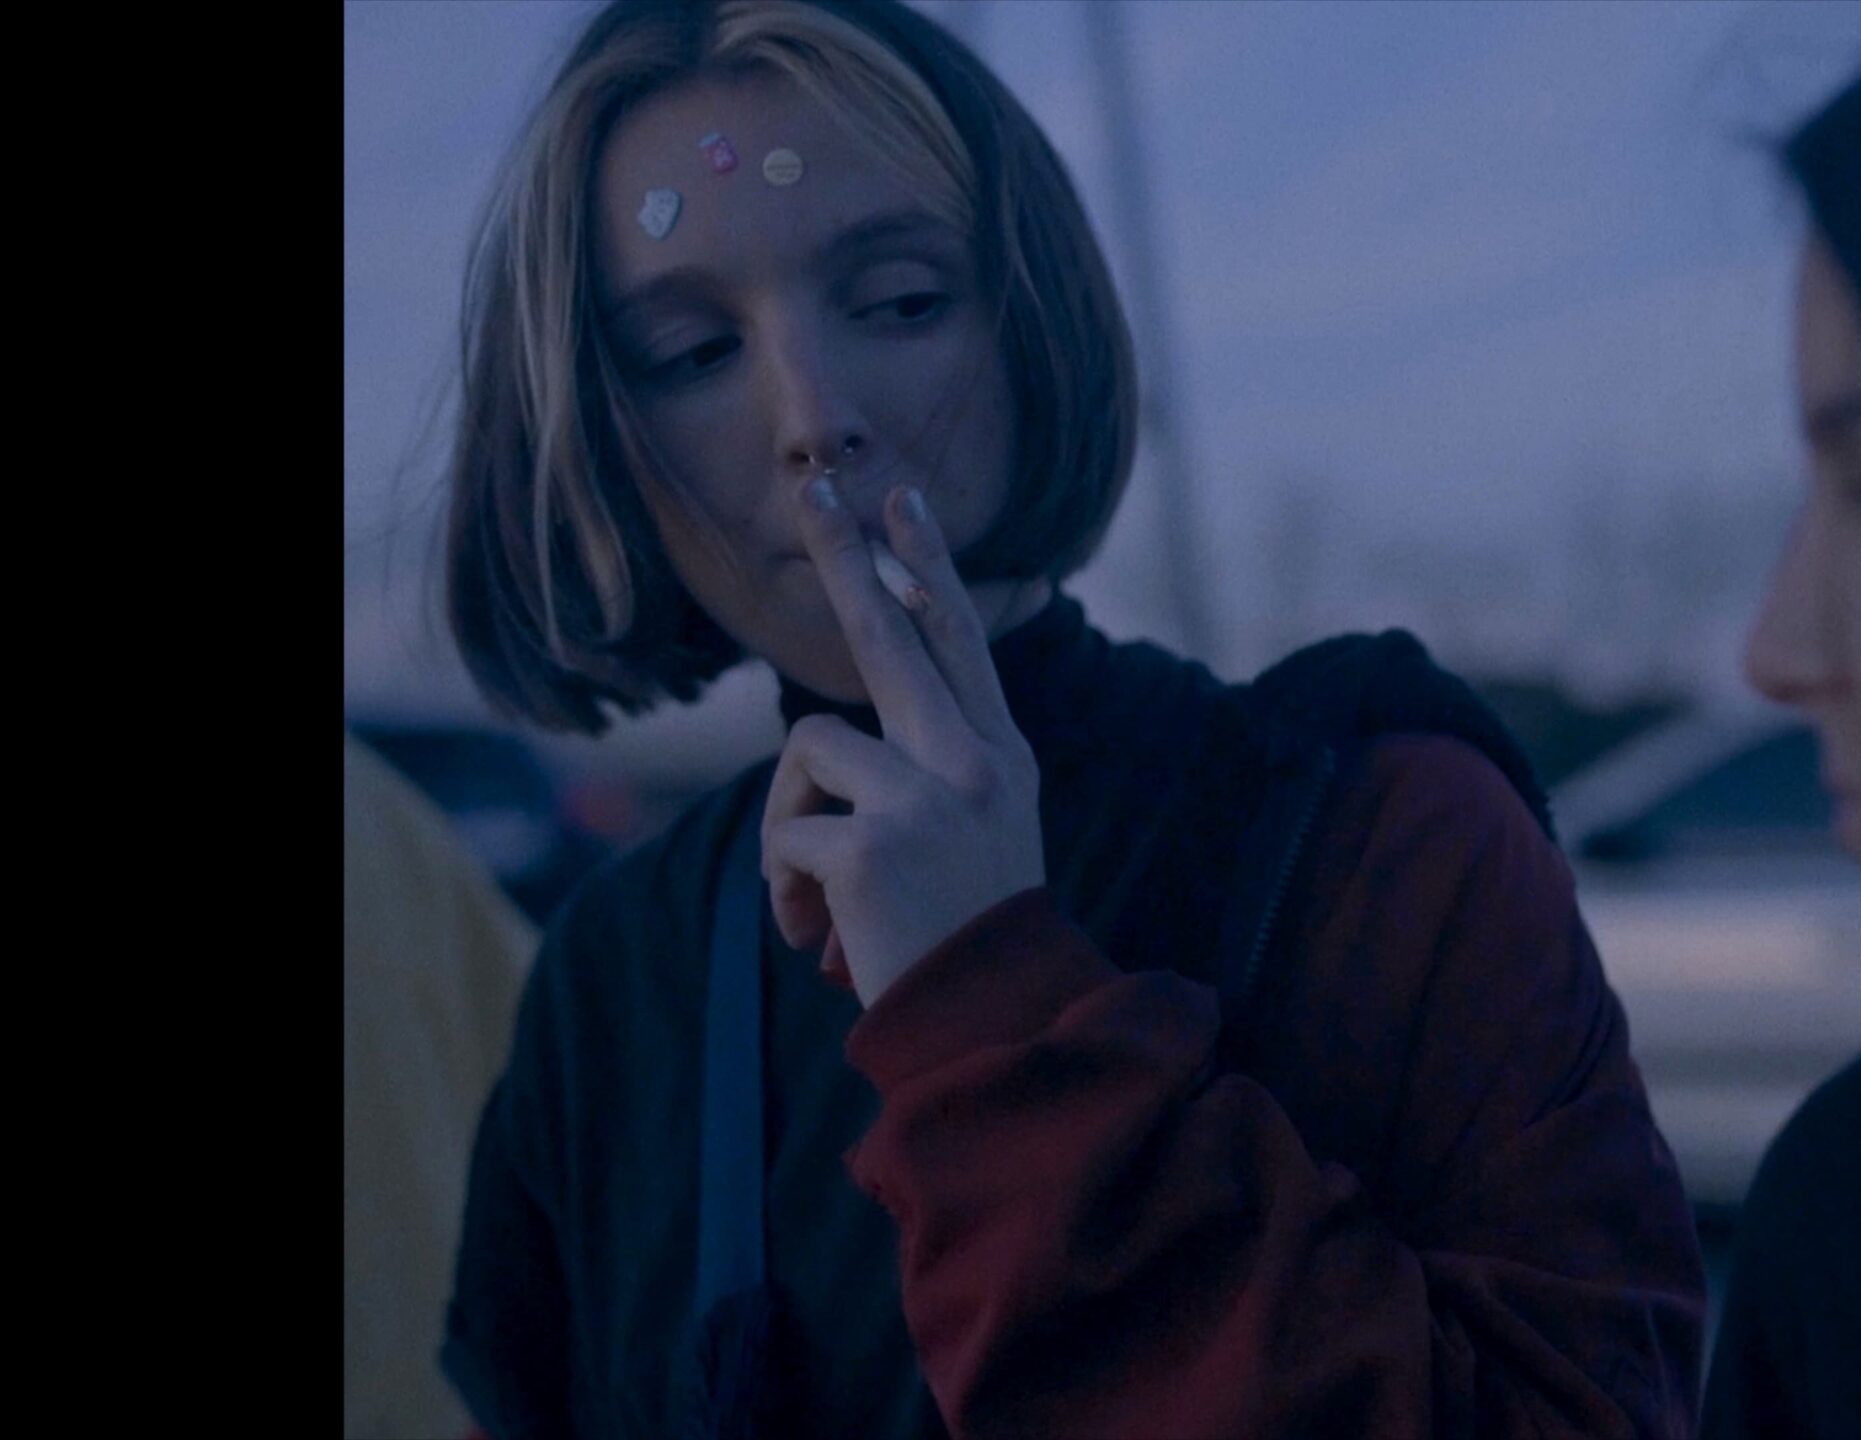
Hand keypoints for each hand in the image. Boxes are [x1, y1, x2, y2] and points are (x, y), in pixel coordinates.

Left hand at [761, 482, 1046, 1002]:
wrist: (992, 1027)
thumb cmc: (966, 939)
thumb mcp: (974, 837)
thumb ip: (931, 772)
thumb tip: (830, 734)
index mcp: (1000, 755)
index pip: (959, 640)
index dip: (927, 568)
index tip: (900, 504)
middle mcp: (974, 760)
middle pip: (889, 631)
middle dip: (846, 555)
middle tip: (815, 488)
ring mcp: (927, 796)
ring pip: (810, 747)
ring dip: (789, 823)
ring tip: (816, 899)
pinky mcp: (873, 843)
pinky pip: (785, 833)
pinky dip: (784, 890)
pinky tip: (818, 937)